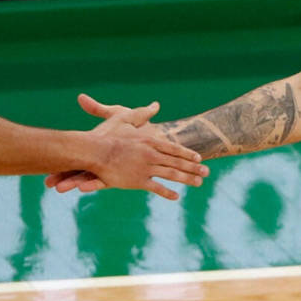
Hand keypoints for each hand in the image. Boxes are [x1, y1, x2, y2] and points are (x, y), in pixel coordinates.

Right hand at [71, 93, 206, 200]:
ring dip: (187, 179)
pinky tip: (177, 196)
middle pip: (178, 162)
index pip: (174, 148)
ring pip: (172, 174)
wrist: (94, 151)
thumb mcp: (125, 118)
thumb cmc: (106, 135)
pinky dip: (167, 193)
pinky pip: (156, 188)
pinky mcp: (138, 181)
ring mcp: (146, 168)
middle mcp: (152, 155)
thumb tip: (155, 104)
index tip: (198, 158)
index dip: (187, 154)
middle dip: (194, 168)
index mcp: (150, 141)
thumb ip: (142, 113)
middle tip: (207, 172)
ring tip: (199, 183)